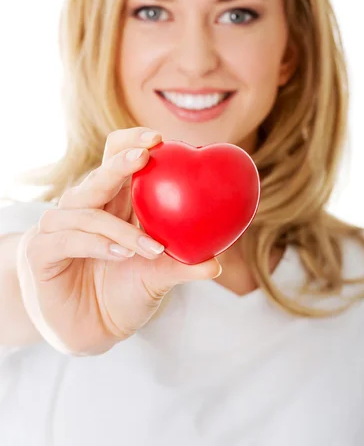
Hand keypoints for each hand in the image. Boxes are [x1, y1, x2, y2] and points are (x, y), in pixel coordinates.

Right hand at [16, 127, 221, 355]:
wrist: (91, 330)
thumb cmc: (124, 293)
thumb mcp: (157, 278)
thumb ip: (182, 266)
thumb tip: (216, 263)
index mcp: (114, 201)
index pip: (115, 157)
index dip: (132, 141)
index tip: (159, 138)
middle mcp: (86, 207)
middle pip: (98, 173)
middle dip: (121, 161)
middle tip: (146, 155)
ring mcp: (61, 228)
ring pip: (85, 209)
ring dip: (119, 227)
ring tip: (151, 247)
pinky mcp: (42, 252)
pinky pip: (66, 238)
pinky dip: (95, 244)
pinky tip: (120, 254)